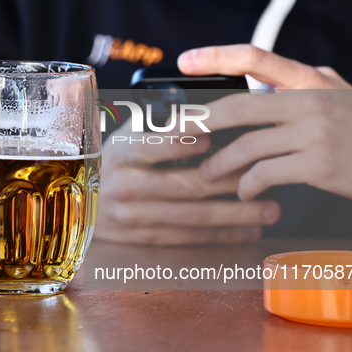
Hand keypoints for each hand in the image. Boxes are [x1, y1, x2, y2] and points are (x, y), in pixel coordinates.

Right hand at [94, 118, 280, 244]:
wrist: (81, 204)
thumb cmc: (115, 163)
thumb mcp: (126, 137)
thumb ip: (157, 126)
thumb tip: (203, 112)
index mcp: (122, 153)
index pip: (156, 145)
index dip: (187, 143)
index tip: (217, 138)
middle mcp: (125, 186)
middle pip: (186, 186)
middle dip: (230, 182)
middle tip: (265, 177)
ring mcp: (132, 217)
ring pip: (193, 218)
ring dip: (236, 215)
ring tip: (270, 210)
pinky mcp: (143, 239)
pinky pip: (187, 238)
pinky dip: (221, 235)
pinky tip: (247, 230)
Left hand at [176, 44, 351, 203]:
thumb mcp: (336, 94)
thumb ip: (301, 84)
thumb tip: (264, 81)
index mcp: (308, 79)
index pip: (255, 57)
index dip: (216, 57)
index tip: (185, 62)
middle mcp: (309, 100)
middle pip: (238, 107)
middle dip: (199, 123)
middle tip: (174, 136)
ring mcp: (315, 131)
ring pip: (247, 146)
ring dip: (219, 164)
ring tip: (206, 175)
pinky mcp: (318, 162)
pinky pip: (266, 174)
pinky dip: (247, 185)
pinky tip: (244, 192)